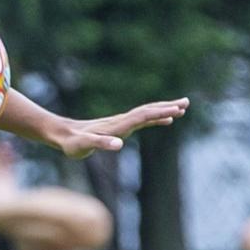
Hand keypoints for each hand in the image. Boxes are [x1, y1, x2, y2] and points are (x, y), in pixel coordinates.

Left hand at [46, 98, 189, 158]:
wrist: (62, 134)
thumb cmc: (72, 143)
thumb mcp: (84, 146)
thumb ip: (101, 144)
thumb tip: (119, 144)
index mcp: (116, 126)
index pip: (142, 116)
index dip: (159, 112)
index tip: (177, 109)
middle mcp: (120, 121)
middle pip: (148, 111)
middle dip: (167, 107)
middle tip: (187, 103)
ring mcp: (120, 123)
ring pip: (146, 113)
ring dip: (164, 110)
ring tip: (182, 108)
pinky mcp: (118, 127)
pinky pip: (141, 120)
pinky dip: (155, 118)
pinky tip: (164, 119)